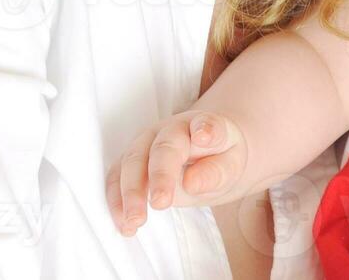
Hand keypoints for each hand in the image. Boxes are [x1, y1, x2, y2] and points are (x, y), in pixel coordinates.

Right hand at [105, 111, 247, 235]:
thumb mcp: (232, 165)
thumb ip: (216, 172)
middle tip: (160, 204)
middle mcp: (172, 129)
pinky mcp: (131, 159)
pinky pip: (117, 177)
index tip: (204, 137)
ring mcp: (147, 142)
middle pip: (162, 148)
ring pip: (131, 161)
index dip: (205, 129)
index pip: (206, 124)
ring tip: (134, 223)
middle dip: (159, 176)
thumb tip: (191, 182)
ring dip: (129, 193)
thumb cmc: (222, 158)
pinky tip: (124, 224)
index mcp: (204, 125)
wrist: (208, 153)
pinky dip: (116, 202)